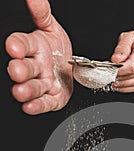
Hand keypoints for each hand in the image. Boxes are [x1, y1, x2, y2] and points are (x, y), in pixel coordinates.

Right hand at [5, 0, 72, 114]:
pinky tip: (30, 106)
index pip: (22, 44)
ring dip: (26, 90)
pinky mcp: (51, 99)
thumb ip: (42, 13)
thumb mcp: (51, 28)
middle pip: (26, 68)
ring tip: (20, 92)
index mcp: (34, 47)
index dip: (18, 46)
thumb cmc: (58, 50)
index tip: (14, 47)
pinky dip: (37, 106)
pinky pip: (44, 103)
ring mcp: (43, 84)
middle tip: (16, 70)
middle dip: (21, 70)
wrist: (71, 69)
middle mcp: (36, 67)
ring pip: (33, 87)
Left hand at [111, 30, 133, 92]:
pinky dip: (119, 85)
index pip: (133, 66)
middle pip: (129, 76)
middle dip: (115, 74)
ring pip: (127, 84)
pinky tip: (116, 79)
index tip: (110, 66)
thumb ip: (122, 47)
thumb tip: (116, 59)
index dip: (119, 69)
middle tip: (107, 68)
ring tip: (111, 72)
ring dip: (116, 80)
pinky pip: (128, 89)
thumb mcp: (130, 37)